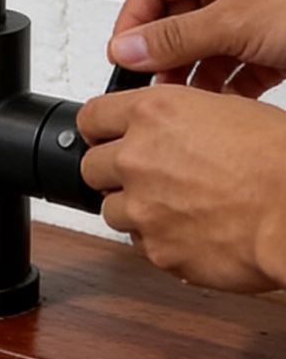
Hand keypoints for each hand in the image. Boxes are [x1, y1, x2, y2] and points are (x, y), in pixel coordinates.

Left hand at [79, 86, 285, 291]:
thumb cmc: (279, 162)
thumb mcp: (223, 110)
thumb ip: (172, 117)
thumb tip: (156, 125)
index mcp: (152, 115)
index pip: (91, 118)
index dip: (98, 130)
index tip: (103, 139)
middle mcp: (137, 158)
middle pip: (92, 167)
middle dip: (113, 172)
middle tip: (146, 178)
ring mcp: (143, 206)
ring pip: (112, 209)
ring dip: (136, 209)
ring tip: (176, 207)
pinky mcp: (157, 249)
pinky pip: (141, 243)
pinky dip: (160, 240)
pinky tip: (191, 231)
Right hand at [108, 0, 285, 97]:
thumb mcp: (236, 21)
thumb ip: (175, 38)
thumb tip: (127, 48)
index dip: (132, 24)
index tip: (122, 58)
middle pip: (175, 15)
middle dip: (166, 54)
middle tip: (155, 82)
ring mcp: (253, 0)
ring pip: (204, 39)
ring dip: (195, 71)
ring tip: (187, 96)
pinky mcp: (273, 30)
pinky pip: (235, 55)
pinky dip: (227, 79)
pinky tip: (221, 98)